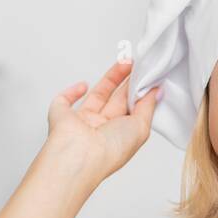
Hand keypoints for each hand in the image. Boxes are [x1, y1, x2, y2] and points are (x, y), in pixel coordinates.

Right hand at [46, 60, 160, 179]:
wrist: (80, 156)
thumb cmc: (110, 150)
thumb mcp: (141, 127)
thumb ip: (148, 106)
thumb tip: (157, 91)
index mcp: (119, 136)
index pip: (131, 110)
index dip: (139, 94)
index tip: (148, 78)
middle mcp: (101, 130)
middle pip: (116, 100)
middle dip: (127, 82)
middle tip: (138, 65)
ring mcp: (81, 122)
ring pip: (96, 95)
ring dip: (110, 79)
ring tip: (125, 62)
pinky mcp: (61, 115)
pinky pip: (64, 100)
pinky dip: (72, 91)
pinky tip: (84, 84)